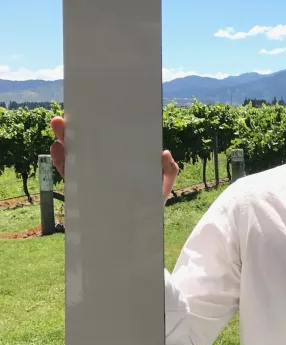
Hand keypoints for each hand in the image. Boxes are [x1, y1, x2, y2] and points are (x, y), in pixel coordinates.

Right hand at [50, 116, 180, 203]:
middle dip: (74, 131)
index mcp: (121, 163)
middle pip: (87, 146)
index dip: (98, 128)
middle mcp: (104, 168)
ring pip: (75, 157)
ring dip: (64, 142)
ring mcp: (92, 179)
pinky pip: (69, 176)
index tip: (91, 113)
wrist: (138, 231)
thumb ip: (168, 170)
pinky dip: (62, 163)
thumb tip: (164, 152)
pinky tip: (57, 150)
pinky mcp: (83, 192)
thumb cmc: (151, 206)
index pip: (108, 142)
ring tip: (58, 127)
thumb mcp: (163, 186)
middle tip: (64, 117)